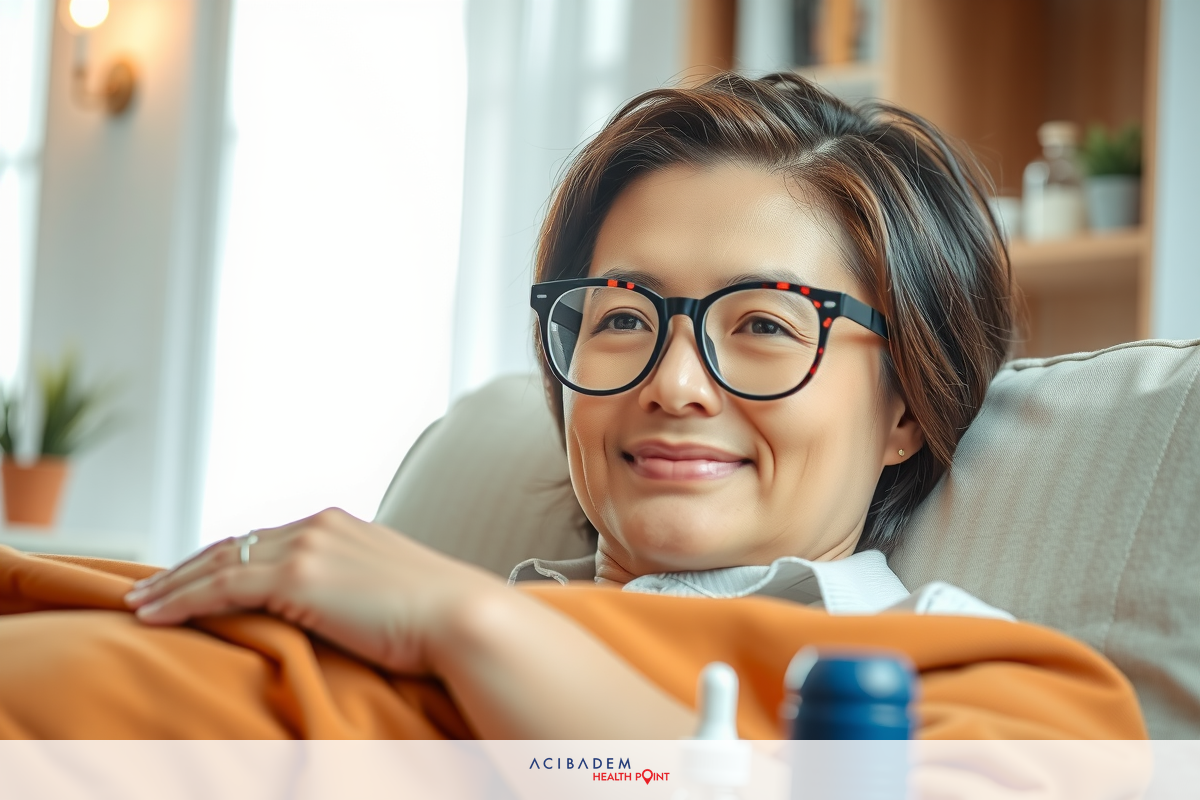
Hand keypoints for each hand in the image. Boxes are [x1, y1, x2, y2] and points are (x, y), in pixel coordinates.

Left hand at [123, 508, 505, 673]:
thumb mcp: (386, 588)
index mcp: (338, 524)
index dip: (221, 558)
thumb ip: (351, 585)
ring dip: (172, 585)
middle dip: (185, 568)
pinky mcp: (298, 577)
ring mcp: (307, 547)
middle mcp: (318, 525)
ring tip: (139, 605)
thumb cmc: (435, 617)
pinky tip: (157, 614)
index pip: (263, 537)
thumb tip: (337, 609)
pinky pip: (224, 587)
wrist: (462, 618)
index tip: (192, 577)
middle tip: (147, 589)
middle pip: (233, 543)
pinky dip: (185, 599)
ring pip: (219, 562)